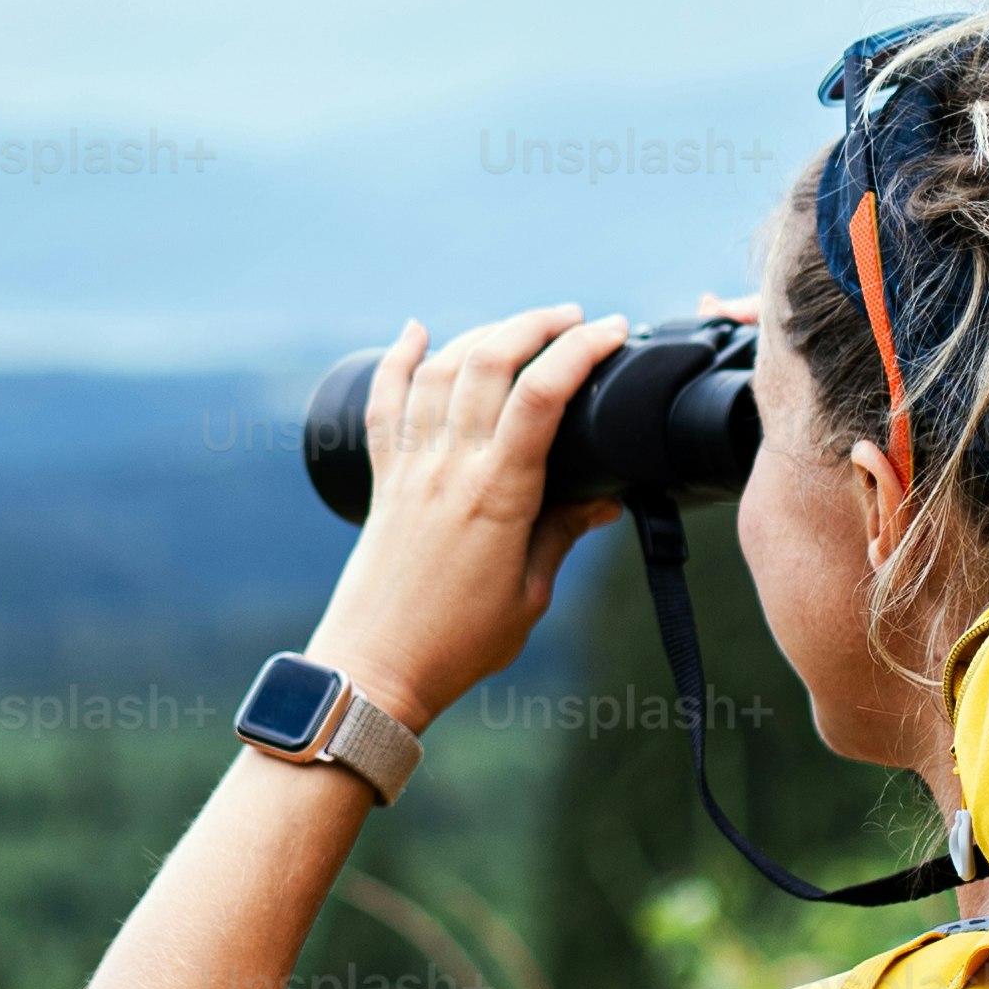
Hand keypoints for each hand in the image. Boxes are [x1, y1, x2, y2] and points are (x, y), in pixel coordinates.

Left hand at [299, 306, 631, 726]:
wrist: (375, 669)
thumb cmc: (460, 644)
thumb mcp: (532, 593)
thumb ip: (565, 534)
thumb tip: (607, 498)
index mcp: (497, 495)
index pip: (542, 396)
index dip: (581, 351)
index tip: (613, 332)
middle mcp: (449, 467)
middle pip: (489, 362)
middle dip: (536, 324)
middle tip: (575, 318)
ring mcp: (411, 469)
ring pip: (440, 370)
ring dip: (482, 332)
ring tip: (521, 324)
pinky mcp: (382, 481)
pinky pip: (385, 404)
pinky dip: (399, 360)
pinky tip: (415, 330)